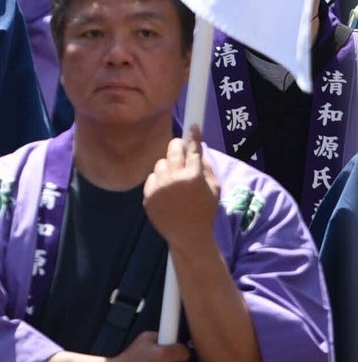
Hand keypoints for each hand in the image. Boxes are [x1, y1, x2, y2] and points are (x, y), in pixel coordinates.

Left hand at [143, 127, 219, 250]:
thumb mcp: (214, 189)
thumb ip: (206, 167)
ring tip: (175, 181)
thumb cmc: (204, 212)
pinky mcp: (147, 195)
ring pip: (161, 163)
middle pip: (172, 150)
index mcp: (193, 177)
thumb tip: (198, 148)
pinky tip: (167, 193)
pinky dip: (158, 180)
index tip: (193, 126)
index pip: (193, 150)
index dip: (193, 137)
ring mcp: (159, 187)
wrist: (188, 236)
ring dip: (168, 167)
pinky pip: (152, 177)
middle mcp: (174, 179)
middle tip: (181, 148)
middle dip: (177, 146)